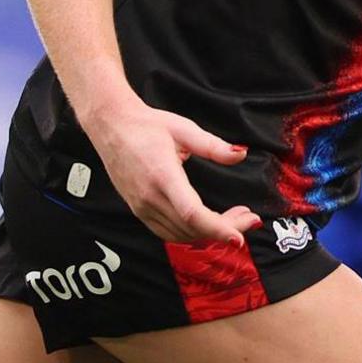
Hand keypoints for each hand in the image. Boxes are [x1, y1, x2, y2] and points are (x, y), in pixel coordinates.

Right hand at [81, 99, 260, 245]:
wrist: (111, 126)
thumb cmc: (147, 126)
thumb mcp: (184, 129)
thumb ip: (214, 146)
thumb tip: (241, 154)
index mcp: (163, 176)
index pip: (192, 213)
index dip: (217, 228)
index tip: (239, 236)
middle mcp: (150, 197)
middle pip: (191, 227)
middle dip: (225, 229)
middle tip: (249, 220)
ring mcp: (141, 206)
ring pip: (180, 234)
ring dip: (209, 232)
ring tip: (235, 218)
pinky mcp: (138, 209)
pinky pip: (166, 231)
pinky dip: (191, 232)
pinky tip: (208, 222)